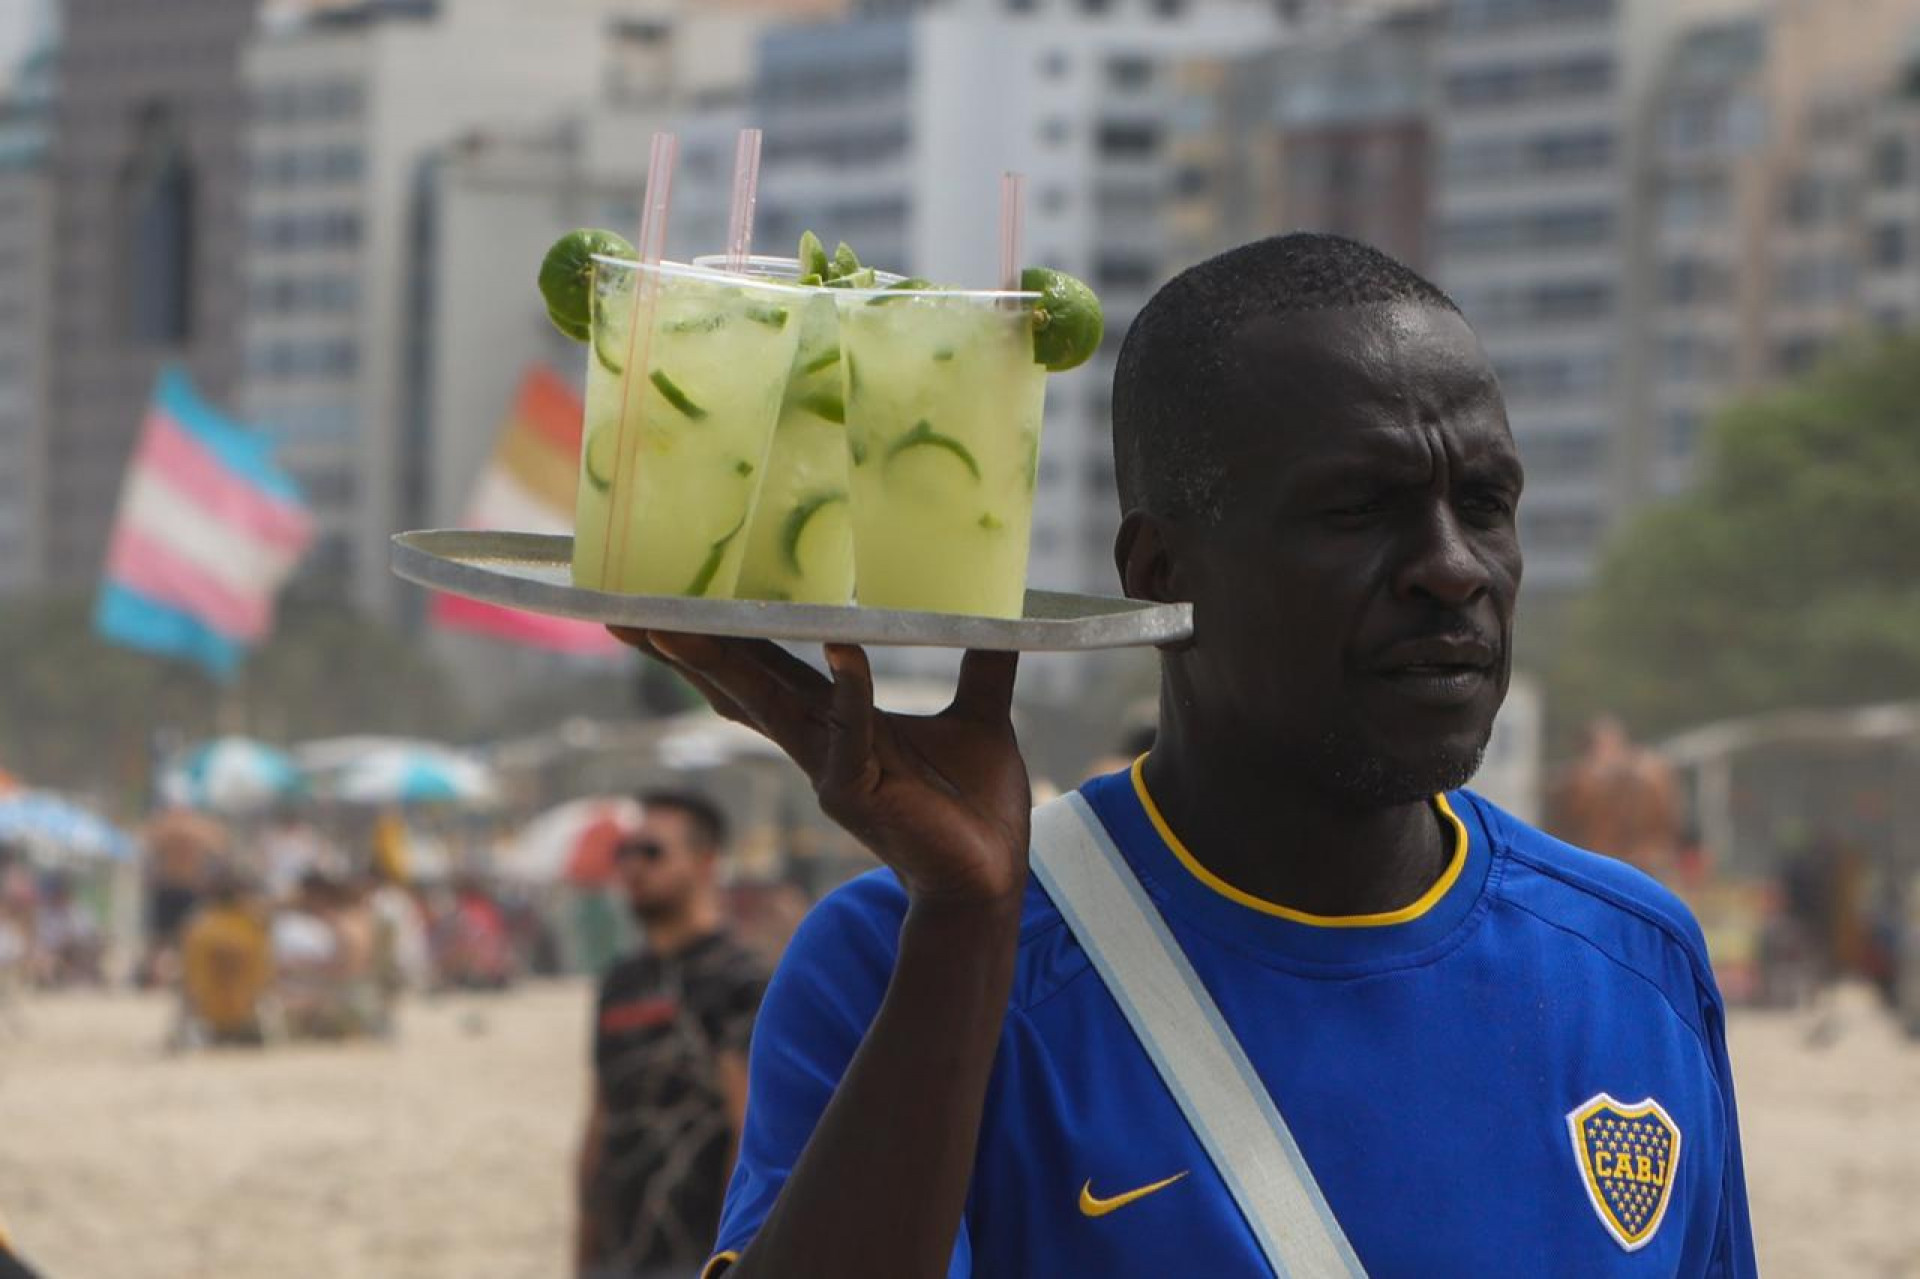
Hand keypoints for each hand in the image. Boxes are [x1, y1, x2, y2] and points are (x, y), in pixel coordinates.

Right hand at [611, 631, 1030, 907]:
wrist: (993, 874)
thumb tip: (1002, 609)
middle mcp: (817, 742)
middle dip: (686, 646)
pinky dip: (849, 691)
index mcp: (834, 718)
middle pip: (740, 683)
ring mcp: (830, 769)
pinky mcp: (859, 792)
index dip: (721, 632)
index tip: (668, 597)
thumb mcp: (979, 714)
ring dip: (725, 663)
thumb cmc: (975, 802)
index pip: (766, 665)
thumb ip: (980, 660)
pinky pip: (851, 733)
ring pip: (768, 705)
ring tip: (679, 624)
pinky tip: (841, 650)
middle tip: (627, 607)